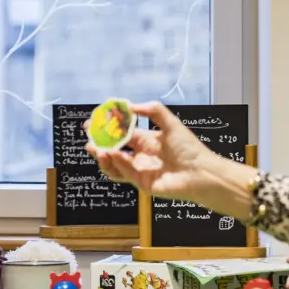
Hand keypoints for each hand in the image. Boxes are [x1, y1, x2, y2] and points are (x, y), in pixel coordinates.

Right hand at [86, 102, 206, 192]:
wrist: (200, 173)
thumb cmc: (188, 147)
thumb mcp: (170, 123)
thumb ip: (152, 110)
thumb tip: (130, 105)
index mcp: (148, 141)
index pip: (123, 133)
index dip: (109, 128)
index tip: (95, 120)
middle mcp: (141, 155)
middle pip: (115, 149)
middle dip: (100, 142)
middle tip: (88, 135)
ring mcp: (140, 170)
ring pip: (115, 164)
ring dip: (103, 155)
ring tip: (94, 148)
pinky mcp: (141, 183)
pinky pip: (123, 174)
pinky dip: (116, 164)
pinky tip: (112, 155)